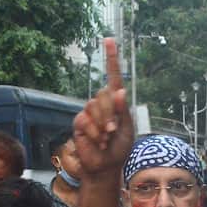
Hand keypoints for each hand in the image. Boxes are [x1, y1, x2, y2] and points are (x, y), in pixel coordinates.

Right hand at [72, 38, 134, 178]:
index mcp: (116, 102)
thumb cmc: (119, 148)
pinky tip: (97, 142)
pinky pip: (86, 119)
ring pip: (95, 106)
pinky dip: (94, 133)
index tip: (109, 40)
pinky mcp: (79, 122)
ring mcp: (89, 111)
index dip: (111, 59)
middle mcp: (102, 103)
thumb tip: (119, 90)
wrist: (105, 166)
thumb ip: (122, 110)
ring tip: (105, 139)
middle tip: (113, 131)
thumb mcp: (126, 129)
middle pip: (105, 94)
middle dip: (111, 114)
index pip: (113, 76)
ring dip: (103, 126)